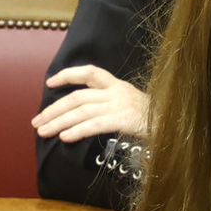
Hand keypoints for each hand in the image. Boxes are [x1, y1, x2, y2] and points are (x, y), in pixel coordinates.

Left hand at [34, 64, 150, 145]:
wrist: (174, 124)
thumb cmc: (151, 118)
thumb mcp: (129, 104)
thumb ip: (108, 105)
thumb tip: (80, 117)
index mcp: (116, 85)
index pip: (89, 73)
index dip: (68, 75)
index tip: (50, 83)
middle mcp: (115, 92)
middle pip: (77, 97)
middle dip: (54, 109)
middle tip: (37, 122)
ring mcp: (119, 105)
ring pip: (81, 111)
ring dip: (59, 122)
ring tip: (43, 131)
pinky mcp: (123, 120)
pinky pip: (95, 124)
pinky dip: (78, 130)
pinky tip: (65, 137)